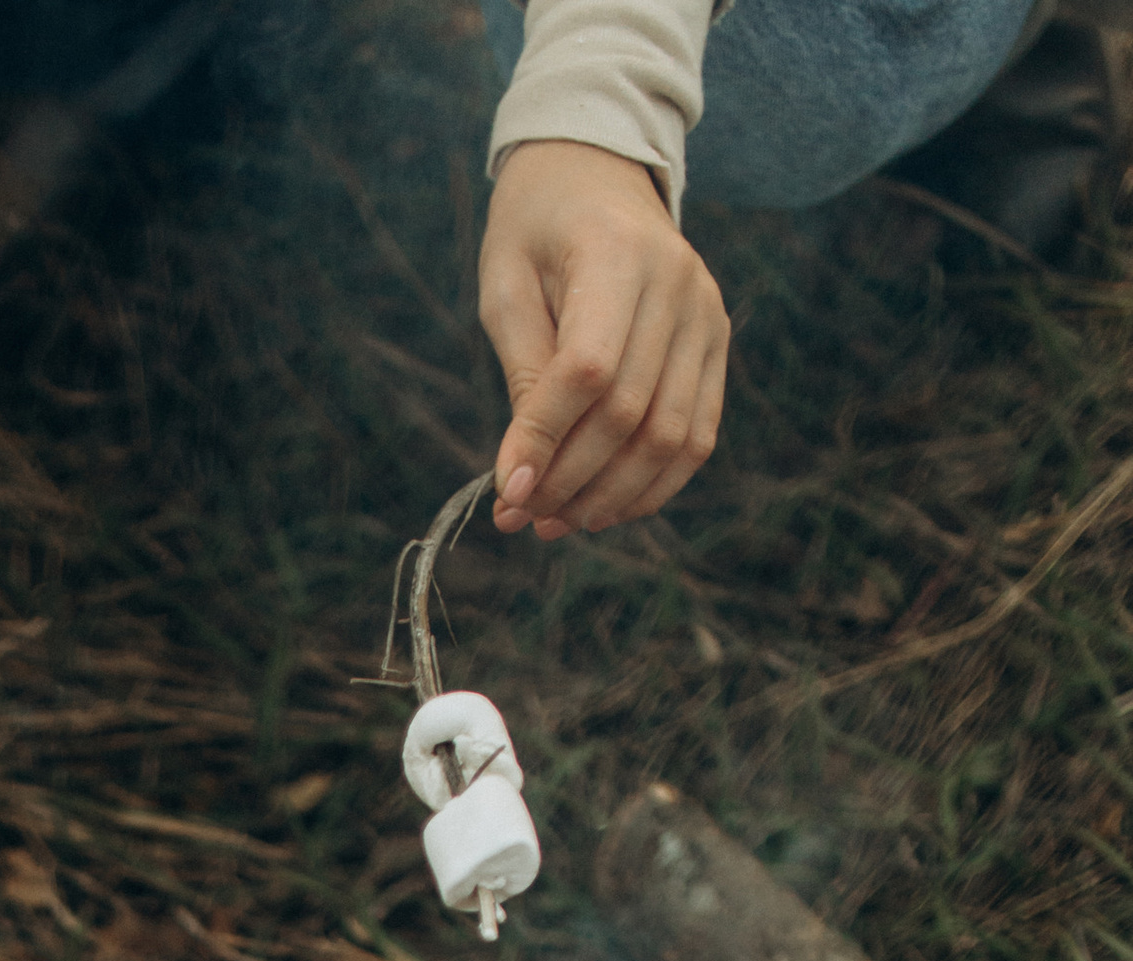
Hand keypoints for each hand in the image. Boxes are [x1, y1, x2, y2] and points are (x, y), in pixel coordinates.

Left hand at [480, 142, 728, 537]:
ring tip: (557, 521)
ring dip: (611, 496)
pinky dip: (653, 486)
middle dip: (570, 481)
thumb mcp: (508, 288)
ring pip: (669, 437)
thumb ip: (523, 376)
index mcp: (617, 253)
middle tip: (521, 517)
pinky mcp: (717, 342)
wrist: (598, 176)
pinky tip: (605, 508)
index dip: (547, 439)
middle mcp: (677, 283)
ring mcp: (707, 314)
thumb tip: (521, 477)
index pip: (589, 369)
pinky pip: (697, 436)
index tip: (506, 491)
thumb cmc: (537, 232)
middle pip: (630, 414)